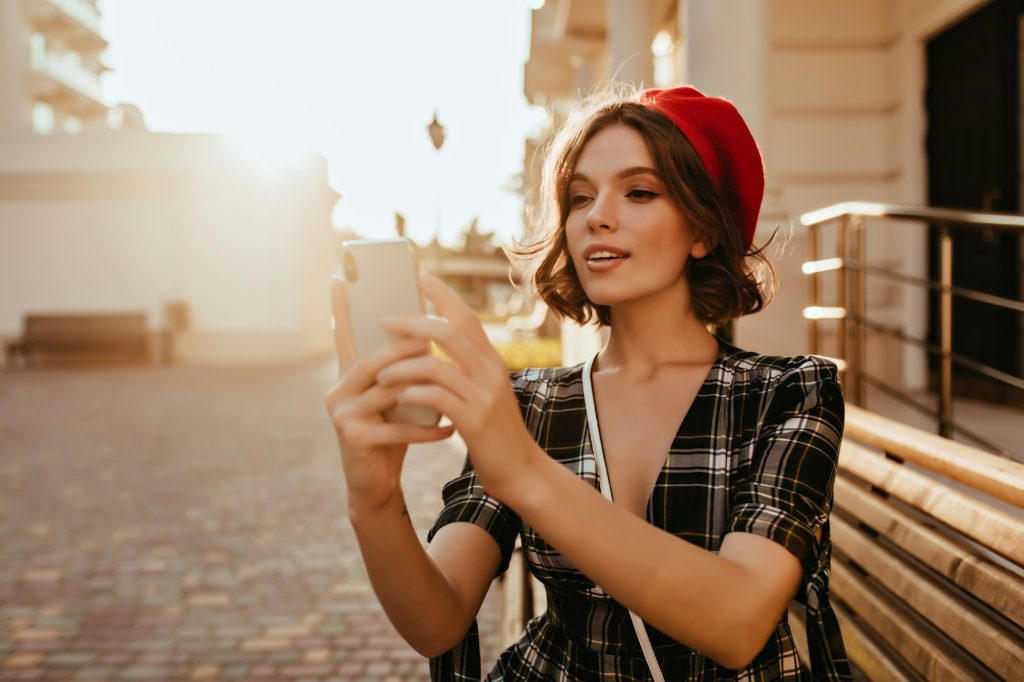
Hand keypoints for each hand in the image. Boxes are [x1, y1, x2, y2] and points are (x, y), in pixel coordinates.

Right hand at [325, 277, 455, 514]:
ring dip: (421, 386)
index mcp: (348, 376)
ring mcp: (342, 414)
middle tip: (430, 333)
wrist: (376, 485)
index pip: (345, 335)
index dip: (340, 307)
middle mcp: (338, 390)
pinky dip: (427, 428)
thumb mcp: (395, 398)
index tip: (339, 276)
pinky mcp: (354, 438)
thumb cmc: (391, 435)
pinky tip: (449, 430)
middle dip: (405, 347)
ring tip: (448, 379)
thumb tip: (425, 332)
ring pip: (387, 390)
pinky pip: (397, 427)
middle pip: (374, 359)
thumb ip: (399, 370)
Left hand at [373, 272, 538, 502]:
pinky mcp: (474, 421)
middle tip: (383, 319)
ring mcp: (484, 396)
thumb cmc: (497, 437)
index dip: (442, 294)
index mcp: (493, 362)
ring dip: (402, 364)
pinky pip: (436, 397)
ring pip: (436, 364)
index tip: (419, 275)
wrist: (523, 474)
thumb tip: (436, 354)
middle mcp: (491, 372)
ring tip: (380, 371)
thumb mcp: (486, 396)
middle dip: (412, 321)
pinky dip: (412, 393)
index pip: (466, 317)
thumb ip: (468, 373)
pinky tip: (397, 397)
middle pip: (449, 331)